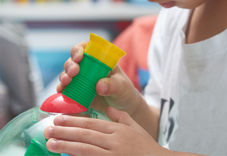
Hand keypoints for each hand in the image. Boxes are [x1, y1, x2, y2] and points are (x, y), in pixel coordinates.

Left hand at [44, 107, 169, 155]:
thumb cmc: (146, 146)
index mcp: (119, 130)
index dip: (74, 120)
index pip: (92, 123)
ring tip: (50, 143)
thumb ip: (121, 117)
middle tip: (48, 129)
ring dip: (66, 146)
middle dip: (65, 131)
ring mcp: (113, 155)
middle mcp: (114, 141)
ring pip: (85, 149)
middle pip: (85, 135)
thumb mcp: (136, 127)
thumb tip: (107, 107)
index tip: (59, 119)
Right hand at [57, 42, 141, 115]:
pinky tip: (61, 91)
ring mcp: (81, 78)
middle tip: (74, 72)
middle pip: (73, 60)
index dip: (79, 50)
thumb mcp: (121, 87)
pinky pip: (65, 88)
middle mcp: (88, 67)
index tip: (79, 57)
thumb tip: (99, 86)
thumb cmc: (124, 91)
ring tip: (66, 82)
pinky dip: (61, 89)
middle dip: (70, 64)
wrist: (122, 106)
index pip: (86, 48)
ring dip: (64, 75)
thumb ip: (112, 85)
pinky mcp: (77, 91)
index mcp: (99, 60)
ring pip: (67, 73)